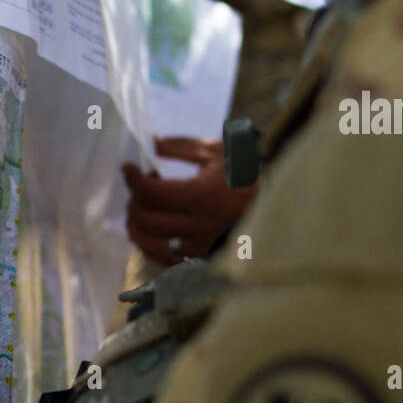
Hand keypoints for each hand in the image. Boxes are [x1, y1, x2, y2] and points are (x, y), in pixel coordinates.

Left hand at [121, 135, 257, 265]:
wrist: (274, 207)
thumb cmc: (245, 175)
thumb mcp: (217, 153)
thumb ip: (181, 147)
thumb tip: (151, 143)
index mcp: (201, 196)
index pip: (152, 193)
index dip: (133, 180)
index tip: (128, 168)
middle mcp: (197, 226)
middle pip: (145, 218)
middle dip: (134, 201)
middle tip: (138, 189)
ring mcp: (196, 246)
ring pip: (148, 242)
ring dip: (135, 224)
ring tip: (139, 208)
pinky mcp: (198, 259)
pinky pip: (161, 256)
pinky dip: (148, 242)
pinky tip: (150, 228)